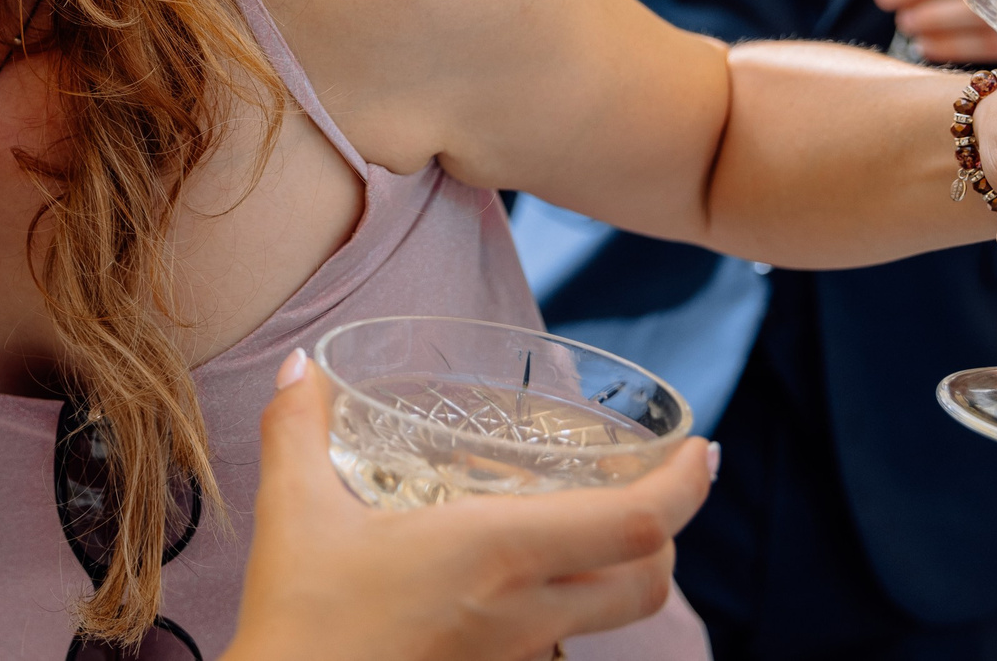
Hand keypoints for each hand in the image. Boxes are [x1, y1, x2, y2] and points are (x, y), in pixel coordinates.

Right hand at [224, 350, 711, 660]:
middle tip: (654, 486)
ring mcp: (513, 656)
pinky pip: (554, 640)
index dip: (684, 487)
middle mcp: (524, 611)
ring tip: (590, 526)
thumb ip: (297, 427)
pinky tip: (514, 578)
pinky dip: (563, 602)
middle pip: (647, 580)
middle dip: (670, 532)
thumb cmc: (300, 624)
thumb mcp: (294, 512)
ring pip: (606, 617)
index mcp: (497, 554)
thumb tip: (299, 364)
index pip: (636, 524)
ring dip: (619, 570)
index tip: (702, 449)